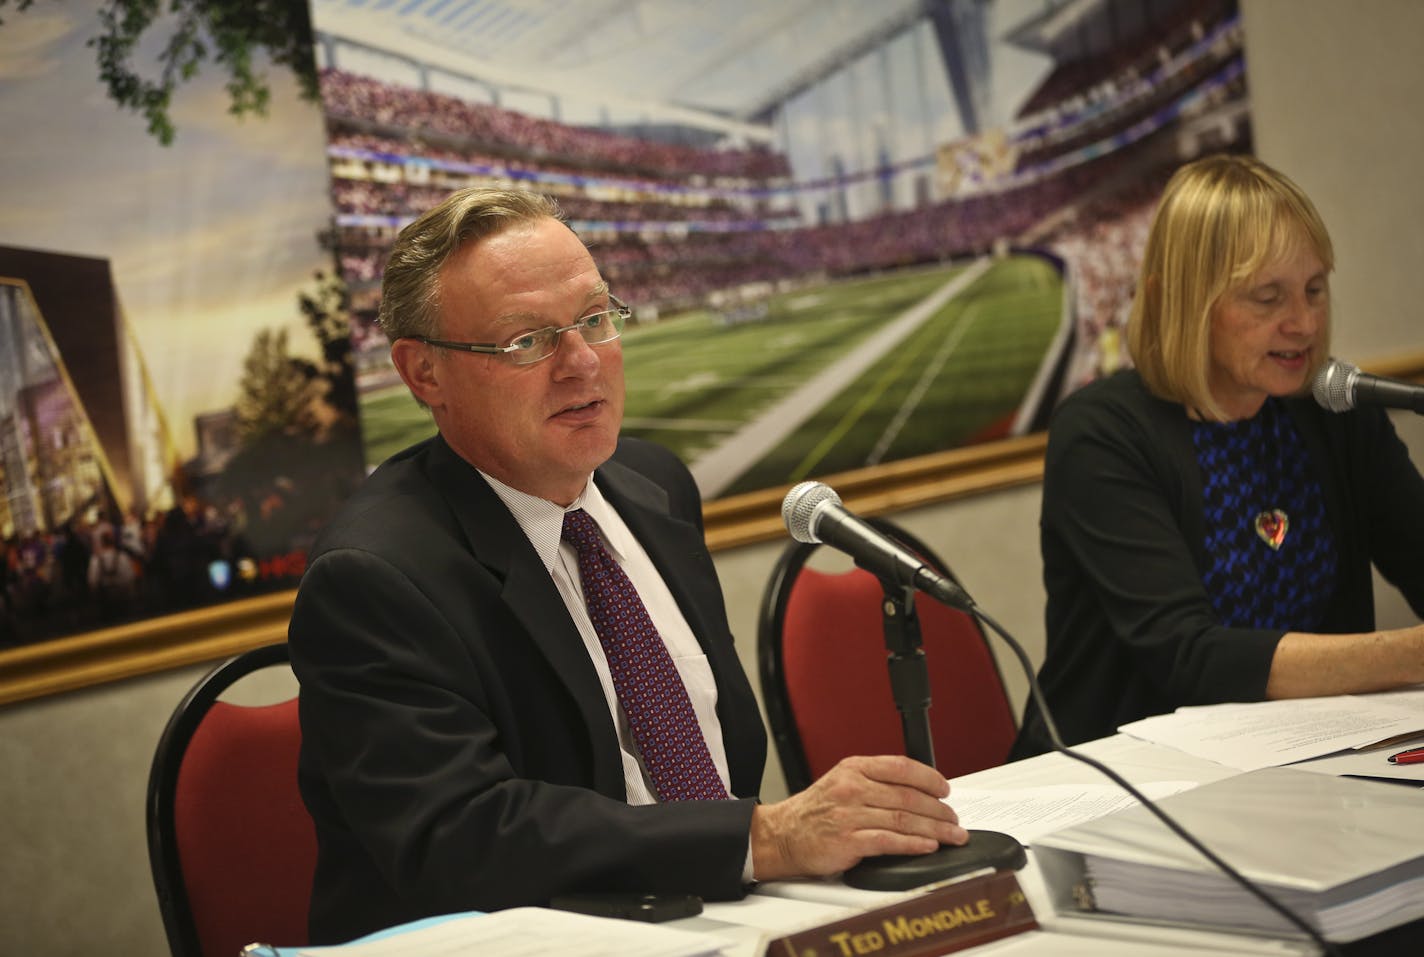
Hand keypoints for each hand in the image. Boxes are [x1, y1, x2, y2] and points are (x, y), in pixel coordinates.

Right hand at [749, 754, 967, 880]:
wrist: (783, 834)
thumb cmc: (816, 811)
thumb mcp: (843, 781)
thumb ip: (876, 781)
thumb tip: (918, 791)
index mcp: (854, 768)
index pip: (901, 767)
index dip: (929, 778)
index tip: (945, 789)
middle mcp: (852, 788)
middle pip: (909, 796)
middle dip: (939, 810)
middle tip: (955, 819)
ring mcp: (850, 814)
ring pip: (904, 819)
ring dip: (935, 829)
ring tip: (952, 835)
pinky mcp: (848, 841)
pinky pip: (889, 841)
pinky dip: (913, 844)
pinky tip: (928, 846)